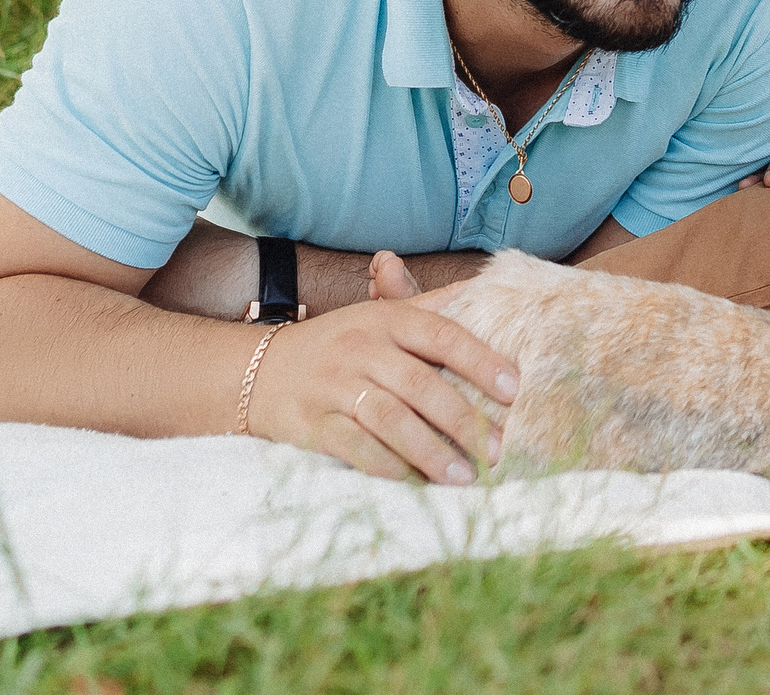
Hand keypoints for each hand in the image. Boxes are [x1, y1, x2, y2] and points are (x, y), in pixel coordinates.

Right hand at [246, 292, 516, 483]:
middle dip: (463, 420)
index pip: (442, 335)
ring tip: (464, 476)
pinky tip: (414, 483)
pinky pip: (354, 447)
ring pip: (390, 420)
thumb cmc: (339, 344)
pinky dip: (386, 466)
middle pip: (420, 384)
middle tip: (496, 450)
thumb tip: (488, 287)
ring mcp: (333, 387)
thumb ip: (431, 305)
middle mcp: (360, 348)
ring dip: (431, 451)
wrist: (256, 371)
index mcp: (385, 319)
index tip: (514, 390)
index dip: (481, 360)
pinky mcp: (310, 424)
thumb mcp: (380, 316)